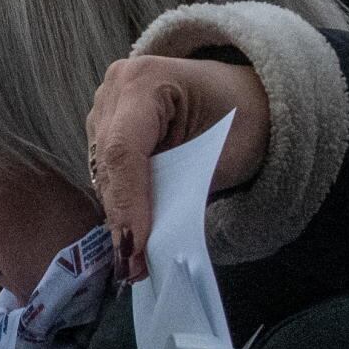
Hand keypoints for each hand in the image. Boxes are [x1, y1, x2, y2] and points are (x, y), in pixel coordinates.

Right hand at [87, 52, 266, 276]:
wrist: (244, 93)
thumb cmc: (246, 114)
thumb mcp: (228, 152)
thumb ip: (190, 189)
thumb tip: (159, 237)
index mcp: (146, 79)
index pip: (124, 149)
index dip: (127, 202)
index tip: (134, 248)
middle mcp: (115, 86)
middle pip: (108, 163)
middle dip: (121, 217)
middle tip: (133, 269)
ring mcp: (106, 104)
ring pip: (103, 170)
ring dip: (119, 213)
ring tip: (134, 258)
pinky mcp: (106, 125)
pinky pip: (108, 169)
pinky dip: (122, 201)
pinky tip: (134, 232)